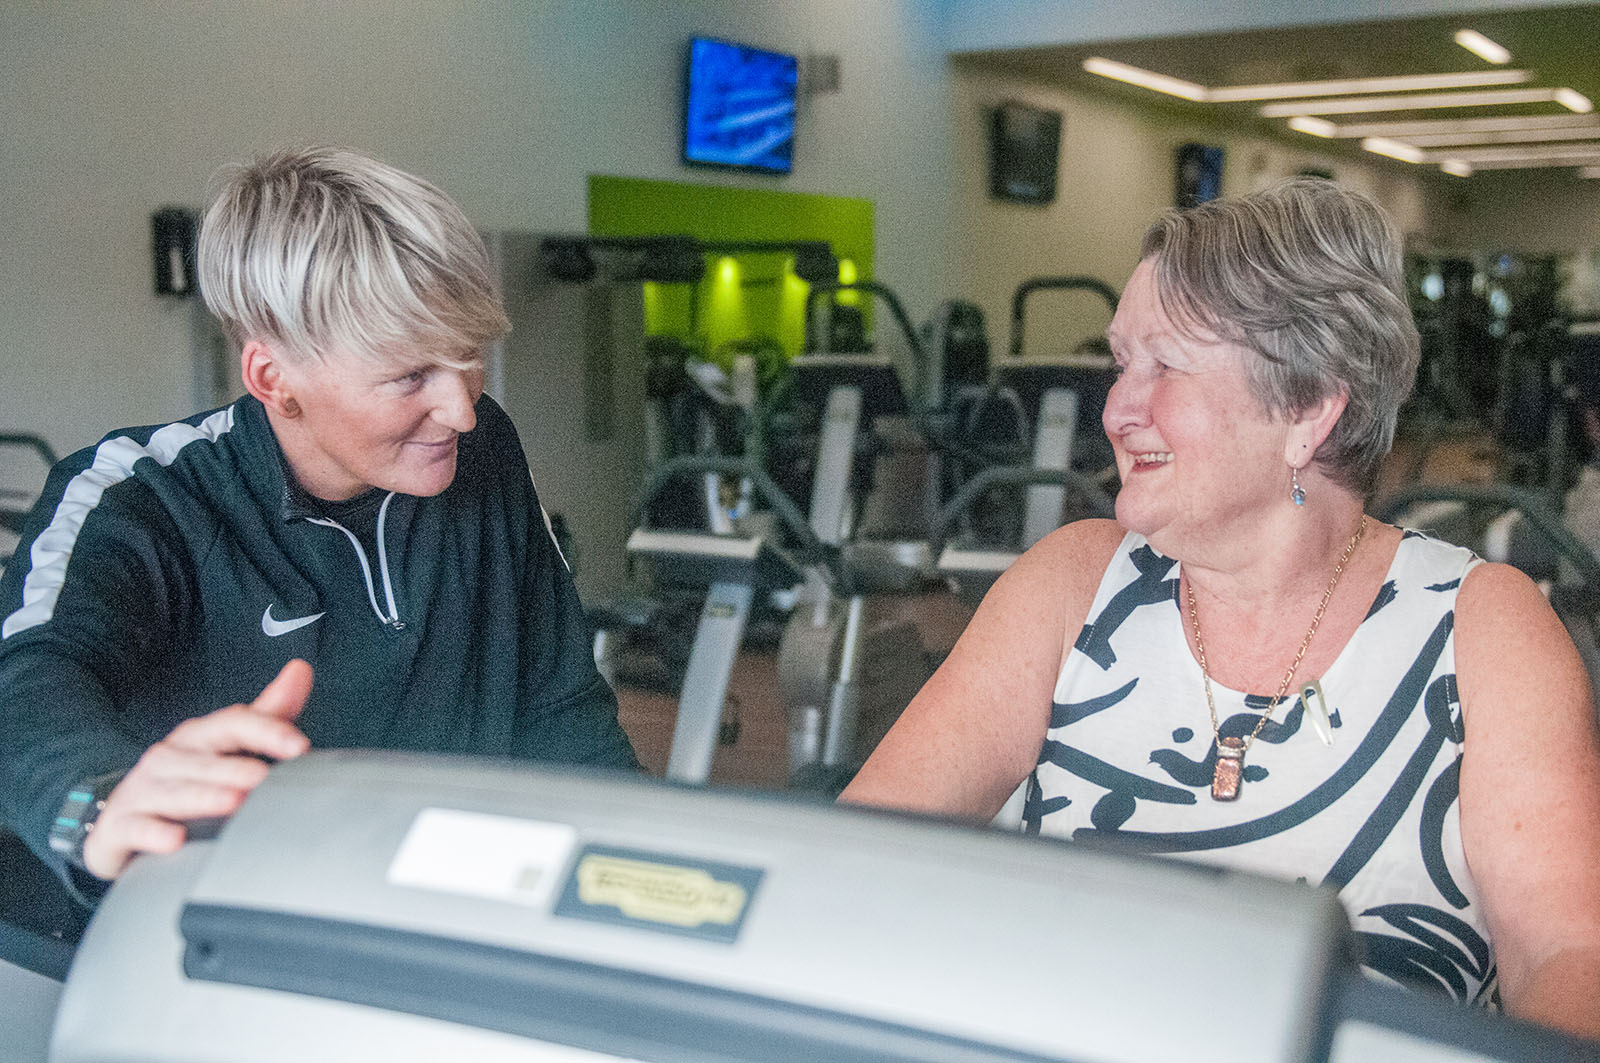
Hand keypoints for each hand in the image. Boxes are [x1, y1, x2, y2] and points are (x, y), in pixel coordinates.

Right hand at [81, 660, 312, 879]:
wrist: (120, 821)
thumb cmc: (183, 779)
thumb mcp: (223, 745)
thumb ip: (266, 715)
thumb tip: (301, 669)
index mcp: (199, 737)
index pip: (234, 724)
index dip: (267, 731)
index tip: (299, 745)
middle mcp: (169, 758)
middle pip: (206, 759)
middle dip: (234, 768)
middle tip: (262, 777)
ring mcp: (142, 791)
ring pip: (175, 792)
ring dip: (204, 796)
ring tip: (233, 801)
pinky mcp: (120, 826)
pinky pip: (136, 828)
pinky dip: (154, 834)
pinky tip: (174, 841)